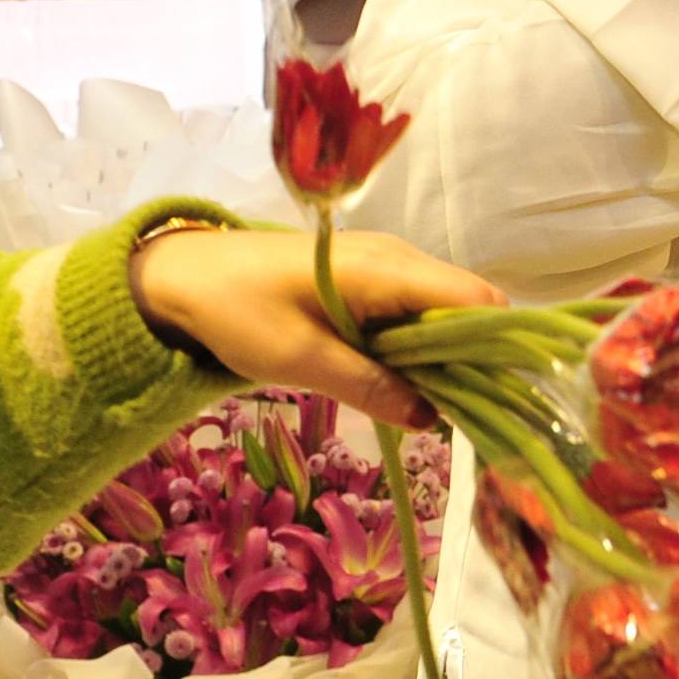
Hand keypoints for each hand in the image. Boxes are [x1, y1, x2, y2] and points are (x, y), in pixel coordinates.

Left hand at [122, 226, 496, 427]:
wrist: (181, 274)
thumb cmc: (237, 310)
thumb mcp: (300, 359)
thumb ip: (370, 388)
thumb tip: (431, 419)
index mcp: (387, 270)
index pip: (476, 300)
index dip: (496, 348)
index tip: (493, 401)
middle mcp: (399, 259)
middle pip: (469, 307)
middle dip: (474, 360)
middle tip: (458, 415)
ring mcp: (385, 265)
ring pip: (443, 312)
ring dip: (445, 357)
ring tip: (432, 406)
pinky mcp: (368, 278)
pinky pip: (415, 311)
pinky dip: (419, 347)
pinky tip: (401, 383)